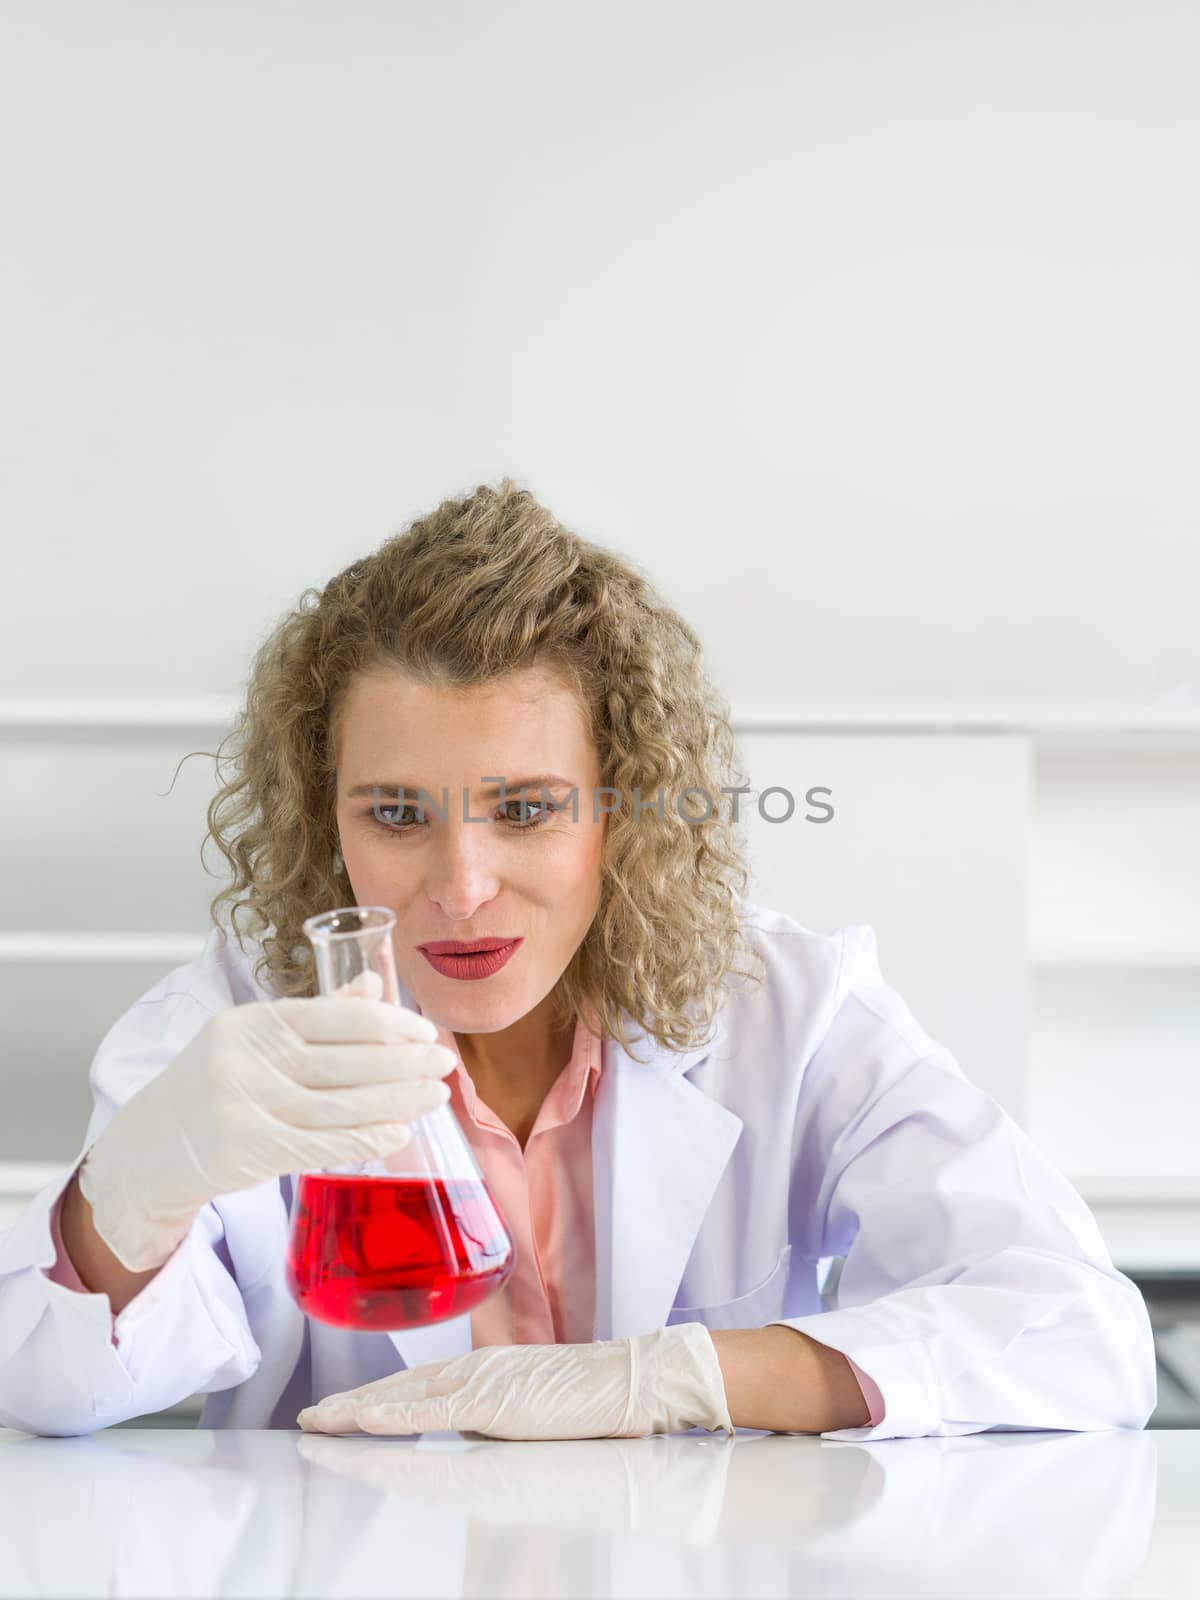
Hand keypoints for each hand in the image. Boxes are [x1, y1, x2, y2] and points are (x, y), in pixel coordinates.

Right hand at [79, 968, 456, 1271]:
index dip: (388, 1024)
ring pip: (339, 1105)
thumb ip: (318, 1014)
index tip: (425, 1030)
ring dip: (396, 1102)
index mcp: (252, 1021)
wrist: (151, 1144)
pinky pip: (321, 1144)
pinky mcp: (247, 1152)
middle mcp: (245, 1061)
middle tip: (444, 1063)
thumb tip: (376, 985)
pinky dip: (365, 1139)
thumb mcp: (256, 1037)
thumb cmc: (216, 1082)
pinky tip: (397, 1131)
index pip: (334, 1016)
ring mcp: (244, 1108)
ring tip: (434, 1095)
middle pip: (344, 1062)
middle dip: (404, 1063)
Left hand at [296, 1323, 734, 1439]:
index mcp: (479, 1370)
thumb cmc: (589, 1396)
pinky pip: (430, 1412)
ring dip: (353, 1411)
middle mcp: (471, 1370)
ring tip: (315, 1423)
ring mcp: (480, 1384)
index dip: (367, 1398)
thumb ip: (492, 1413)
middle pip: (394, 1390)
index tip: (332, 1412)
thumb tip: (467, 1430)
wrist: (629, 1382)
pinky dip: (392, 1415)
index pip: (409, 1388)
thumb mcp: (528, 1406)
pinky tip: (362, 1420)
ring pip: (401, 1399)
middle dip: (346, 1406)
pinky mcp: (494, 1403)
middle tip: (305, 1419)